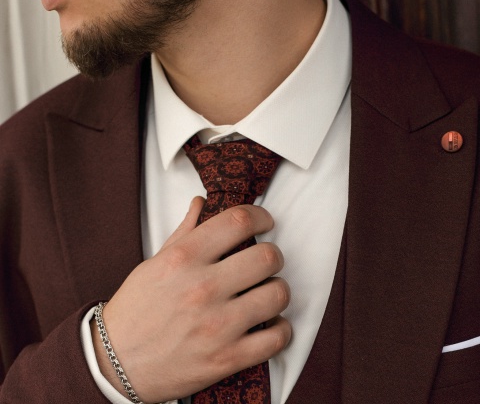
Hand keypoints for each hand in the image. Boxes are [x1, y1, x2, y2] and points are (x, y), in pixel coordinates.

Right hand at [92, 197, 290, 402]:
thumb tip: (202, 203)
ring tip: (266, 293)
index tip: (265, 221)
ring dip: (277, 290)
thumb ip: (184, 231)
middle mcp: (202, 288)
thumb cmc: (136, 309)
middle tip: (266, 261)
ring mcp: (217, 326)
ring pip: (278, 294)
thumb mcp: (154, 263)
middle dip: (273, 255)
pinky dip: (281, 329)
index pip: (238, 221)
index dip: (260, 216)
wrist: (115, 363)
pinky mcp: (226, 359)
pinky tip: (270, 324)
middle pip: (267, 256)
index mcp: (184, 259)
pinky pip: (277, 338)